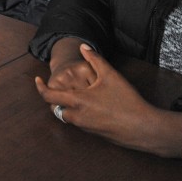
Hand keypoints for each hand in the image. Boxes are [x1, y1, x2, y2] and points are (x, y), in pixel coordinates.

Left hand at [34, 44, 181, 157]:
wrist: (144, 128)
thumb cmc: (127, 101)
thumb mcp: (110, 75)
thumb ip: (95, 59)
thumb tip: (84, 46)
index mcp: (77, 102)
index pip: (49, 96)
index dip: (40, 87)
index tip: (37, 79)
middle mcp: (78, 117)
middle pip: (56, 108)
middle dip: (54, 99)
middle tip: (59, 87)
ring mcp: (86, 128)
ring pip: (67, 117)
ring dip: (67, 106)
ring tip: (75, 94)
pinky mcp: (95, 134)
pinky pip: (79, 123)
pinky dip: (78, 113)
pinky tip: (92, 105)